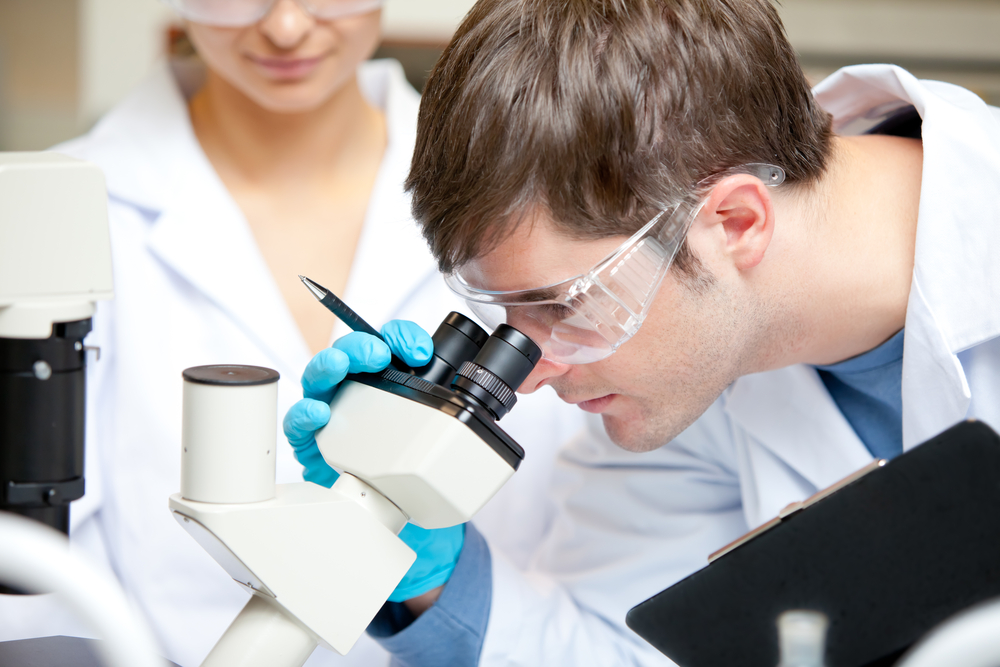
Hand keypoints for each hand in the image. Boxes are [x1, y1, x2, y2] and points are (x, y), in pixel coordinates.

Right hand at [283, 321, 462, 604]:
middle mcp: (357, 392)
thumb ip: (456, 416)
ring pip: (320, 378)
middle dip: (361, 345)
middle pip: (349, 354)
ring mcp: (333, 415)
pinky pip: (299, 425)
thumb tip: (486, 409)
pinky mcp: (314, 444)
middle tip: (379, 354)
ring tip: (342, 366)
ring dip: (329, 365)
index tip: (420, 349)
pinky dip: (304, 414)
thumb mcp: (441, 436)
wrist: (405, 514)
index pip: (389, 344)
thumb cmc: (416, 466)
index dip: (400, 337)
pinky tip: (319, 412)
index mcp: (389, 381)